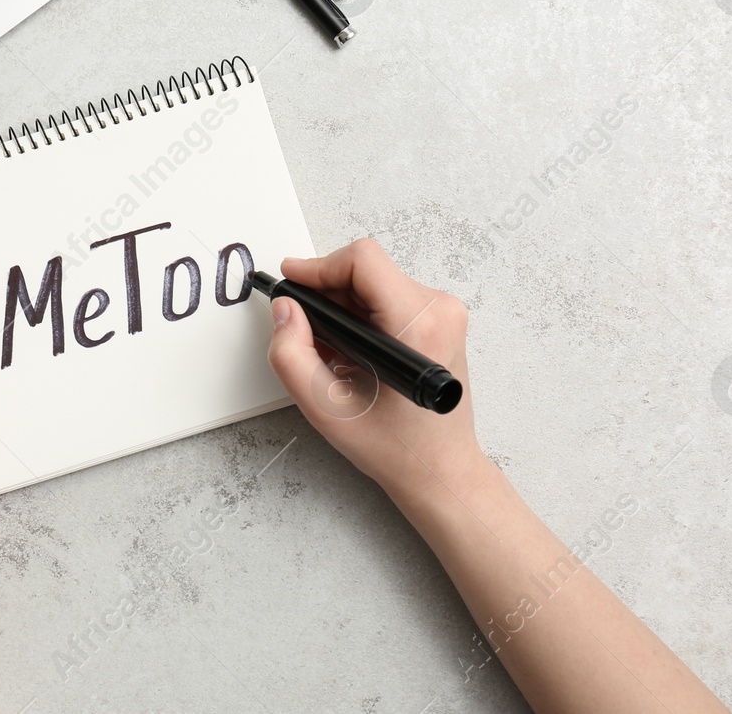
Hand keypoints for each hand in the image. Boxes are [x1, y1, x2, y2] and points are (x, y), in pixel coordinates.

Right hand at [265, 239, 489, 514]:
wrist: (440, 469)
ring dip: (343, 305)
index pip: (362, 261)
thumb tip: (285, 309)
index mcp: (417, 326)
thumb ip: (291, 354)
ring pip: (375, 280)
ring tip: (331, 348)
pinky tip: (351, 348)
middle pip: (367, 269)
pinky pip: (389, 293)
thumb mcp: (325, 407)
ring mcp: (446, 313)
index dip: (318, 267)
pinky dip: (362, 312)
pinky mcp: (442, 319)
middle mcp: (439, 311)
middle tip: (305, 328)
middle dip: (327, 291)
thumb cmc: (395, 447)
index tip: (291, 281)